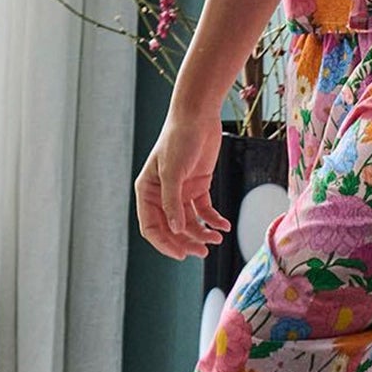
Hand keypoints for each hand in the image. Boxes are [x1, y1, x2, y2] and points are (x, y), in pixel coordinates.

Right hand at [134, 106, 233, 261]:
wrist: (198, 116)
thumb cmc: (179, 139)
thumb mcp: (173, 172)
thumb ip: (172, 202)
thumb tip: (176, 230)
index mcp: (147, 191)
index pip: (151, 227)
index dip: (164, 243)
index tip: (181, 255)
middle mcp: (162, 194)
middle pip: (172, 229)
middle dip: (186, 242)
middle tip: (203, 252)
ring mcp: (181, 191)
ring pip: (189, 222)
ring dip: (202, 233)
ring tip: (217, 239)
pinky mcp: (198, 186)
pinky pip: (204, 210)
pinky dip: (214, 220)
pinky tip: (224, 226)